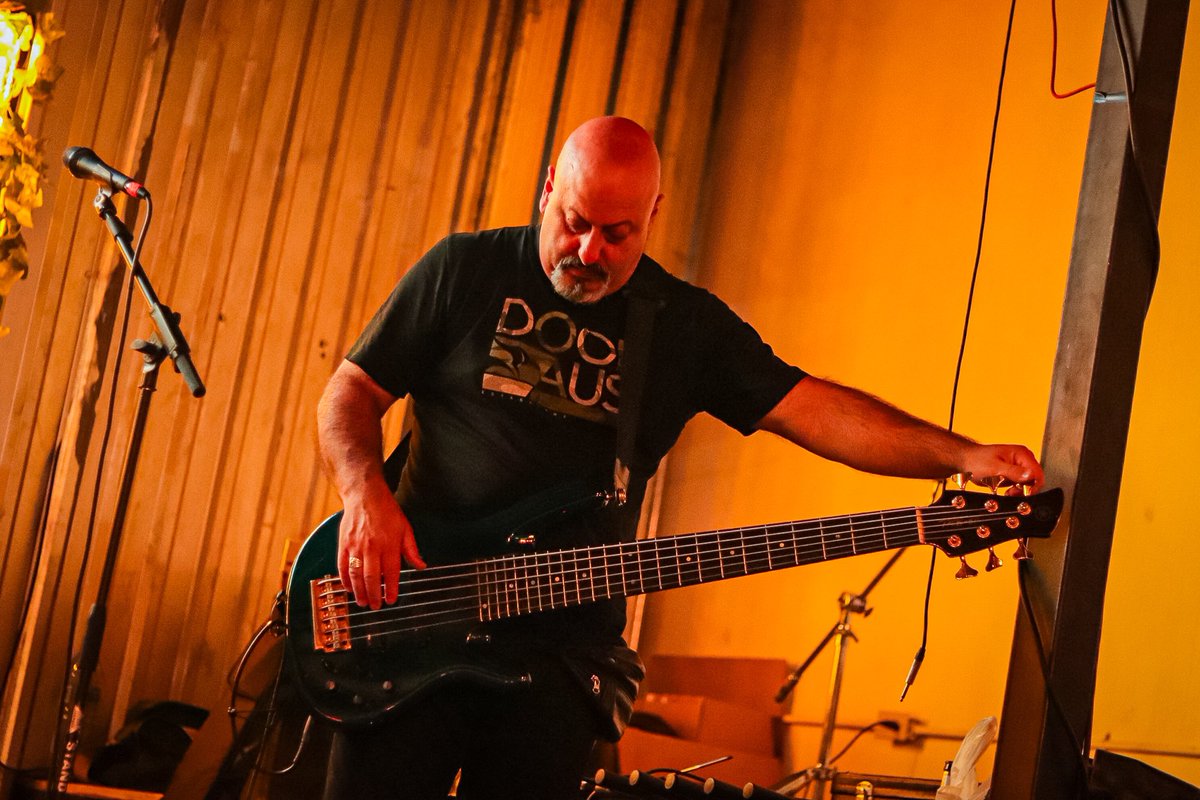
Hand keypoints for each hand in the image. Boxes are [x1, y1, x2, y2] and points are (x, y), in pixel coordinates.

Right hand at [337, 483, 425, 608]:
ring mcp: (355, 546)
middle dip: (374, 595)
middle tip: (376, 606)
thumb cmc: (387, 511)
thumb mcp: (405, 528)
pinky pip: (343, 566)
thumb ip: (411, 549)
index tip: (392, 600)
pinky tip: (349, 588)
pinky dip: (345, 579)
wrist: (365, 495)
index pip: (391, 572)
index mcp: (389, 544)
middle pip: (372, 577)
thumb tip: (421, 565)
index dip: (392, 589)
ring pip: (356, 574)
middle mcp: (372, 547)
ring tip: (363, 602)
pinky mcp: (343, 544)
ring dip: (359, 591)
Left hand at [959, 443, 1044, 491]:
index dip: (1032, 486)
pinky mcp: (1012, 474)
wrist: (964, 461)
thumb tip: (1030, 475)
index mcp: (1022, 454)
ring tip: (1006, 491)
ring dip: (1018, 490)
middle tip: (1010, 492)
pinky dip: (1014, 490)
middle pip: (1034, 480)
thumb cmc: (975, 460)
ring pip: (1027, 484)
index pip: (1037, 473)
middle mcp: (1022, 459)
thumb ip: (1013, 472)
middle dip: (1024, 489)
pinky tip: (1005, 490)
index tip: (1021, 493)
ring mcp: (1018, 466)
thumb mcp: (995, 468)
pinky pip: (1020, 485)